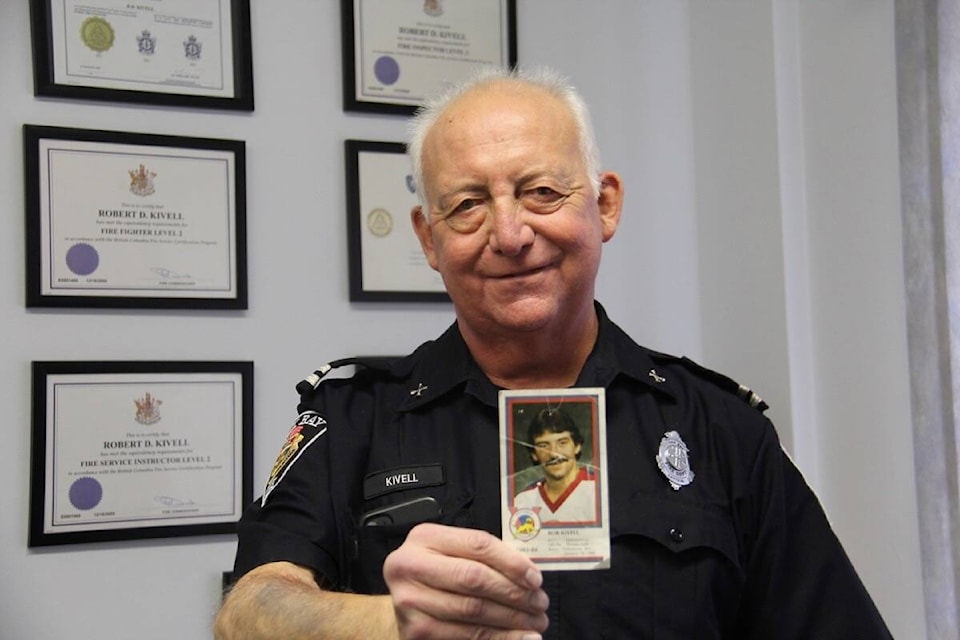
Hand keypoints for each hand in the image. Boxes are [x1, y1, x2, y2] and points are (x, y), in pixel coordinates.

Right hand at [383, 523, 549, 638]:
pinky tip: (520, 638)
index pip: (478, 544)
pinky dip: (500, 638)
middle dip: (515, 593)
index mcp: (425, 537)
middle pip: (475, 578)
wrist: (406, 602)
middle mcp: (410, 566)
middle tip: (539, 603)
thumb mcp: (452, 553)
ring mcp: (410, 601)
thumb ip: (484, 556)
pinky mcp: (416, 632)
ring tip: (535, 621)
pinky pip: (467, 636)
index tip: (536, 578)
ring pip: (474, 609)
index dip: (512, 562)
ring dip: (512, 618)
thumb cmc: (437, 575)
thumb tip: (529, 574)